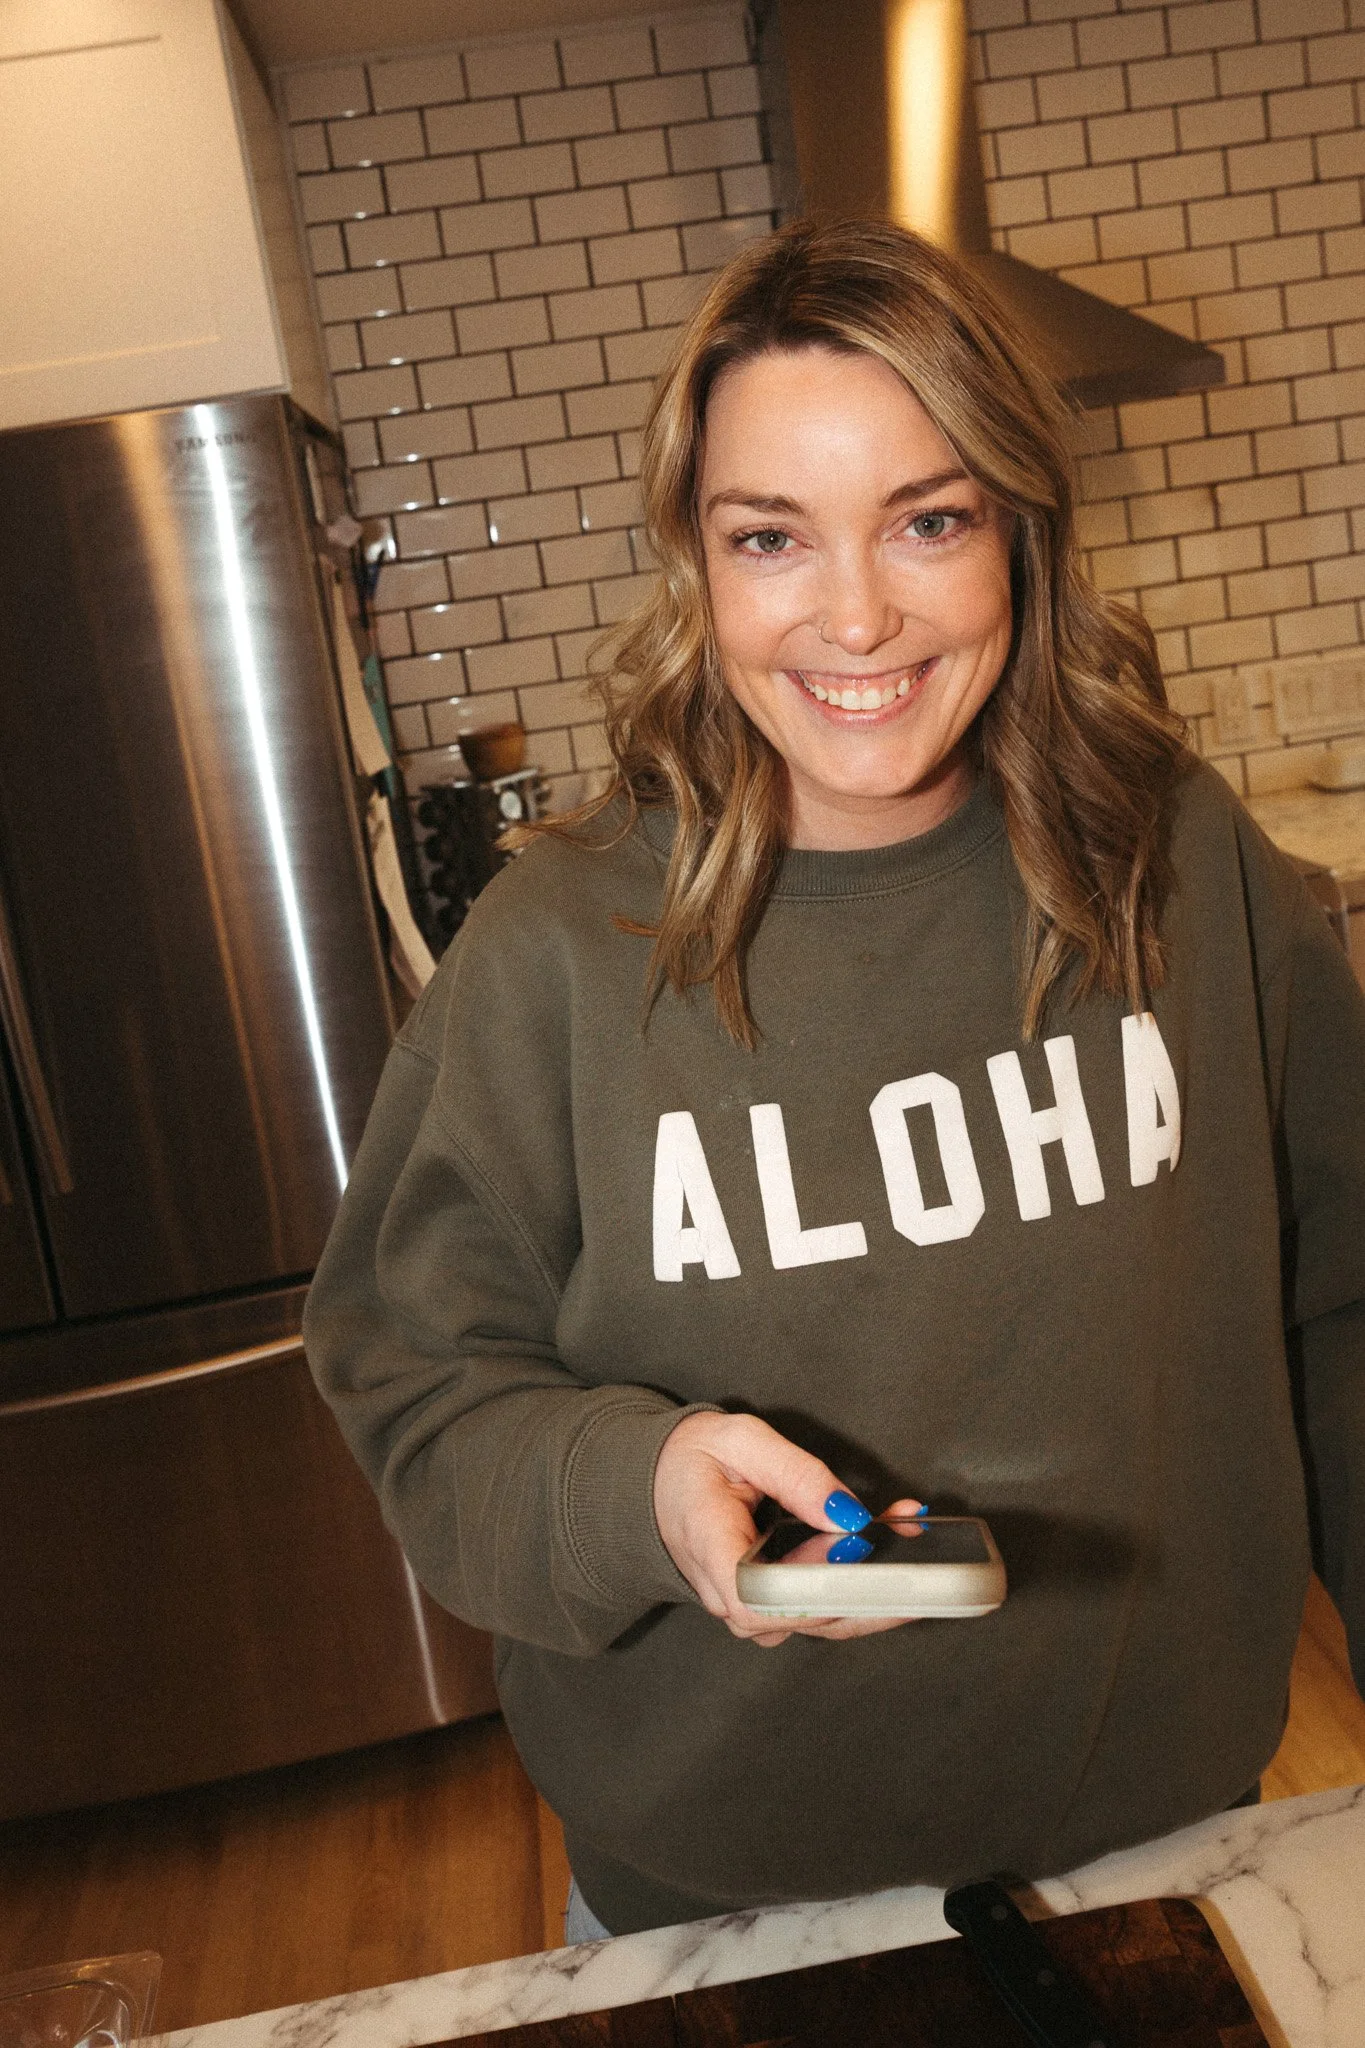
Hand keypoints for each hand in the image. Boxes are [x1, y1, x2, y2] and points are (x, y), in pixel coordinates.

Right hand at [653, 1410, 922, 1647]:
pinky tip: (891, 1553)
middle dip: (868, 1581)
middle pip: (803, 1620)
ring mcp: (750, 1609)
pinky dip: (862, 1587)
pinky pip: (820, 1612)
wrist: (660, 1485)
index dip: (813, 1590)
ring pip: (821, 1622)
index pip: (756, 1601)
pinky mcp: (771, 1609)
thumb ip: (796, 1474)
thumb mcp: (741, 1441)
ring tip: (909, 1534)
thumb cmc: (695, 1460)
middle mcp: (727, 1593)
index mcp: (708, 1546)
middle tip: (908, 1535)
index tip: (854, 1550)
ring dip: (875, 1585)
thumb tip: (848, 1516)